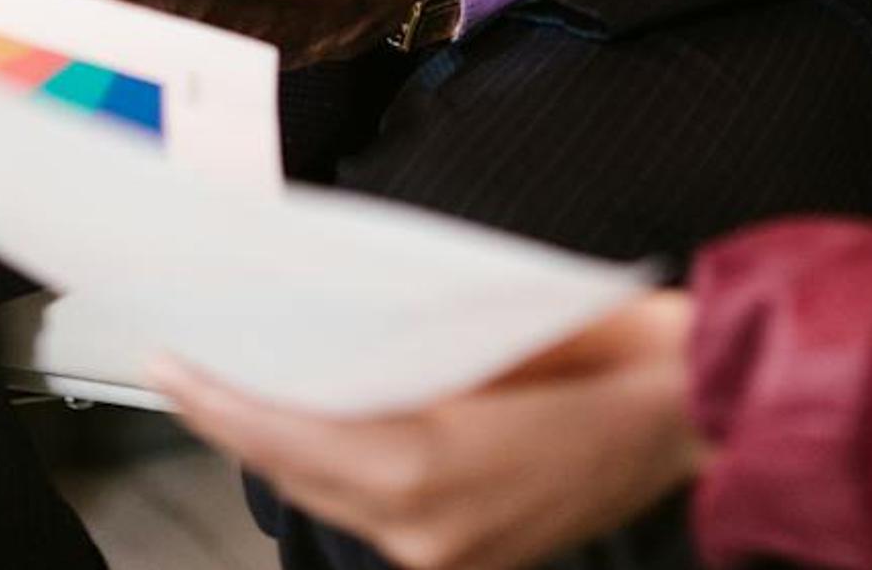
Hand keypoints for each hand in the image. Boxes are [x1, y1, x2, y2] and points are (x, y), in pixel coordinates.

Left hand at [149, 293, 705, 569]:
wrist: (699, 411)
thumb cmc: (615, 349)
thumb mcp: (499, 325)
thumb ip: (406, 349)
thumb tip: (322, 330)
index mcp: (432, 467)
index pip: (293, 435)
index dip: (223, 400)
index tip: (171, 363)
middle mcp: (428, 528)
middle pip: (299, 472)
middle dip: (239, 420)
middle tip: (182, 367)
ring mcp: (449, 553)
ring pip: (332, 496)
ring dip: (284, 446)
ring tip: (237, 391)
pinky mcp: (471, 558)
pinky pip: (375, 509)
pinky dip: (339, 467)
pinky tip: (317, 427)